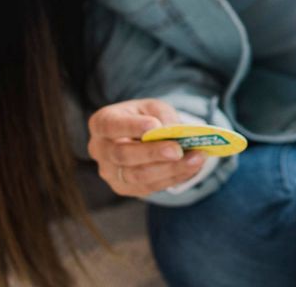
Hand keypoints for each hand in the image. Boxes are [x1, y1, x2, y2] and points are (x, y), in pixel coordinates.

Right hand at [87, 98, 205, 197]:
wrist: (141, 134)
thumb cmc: (145, 116)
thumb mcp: (153, 107)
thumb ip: (161, 116)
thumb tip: (173, 133)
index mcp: (102, 122)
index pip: (111, 125)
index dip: (131, 127)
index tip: (153, 126)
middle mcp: (100, 150)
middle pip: (123, 155)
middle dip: (153, 153)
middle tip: (178, 150)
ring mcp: (111, 173)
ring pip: (138, 176)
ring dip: (169, 169)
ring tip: (196, 159)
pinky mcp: (125, 188)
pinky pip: (150, 186)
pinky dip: (173, 177)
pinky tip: (192, 167)